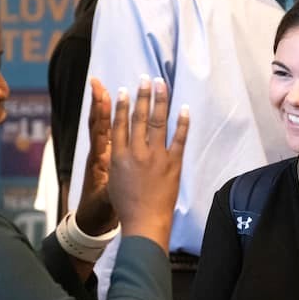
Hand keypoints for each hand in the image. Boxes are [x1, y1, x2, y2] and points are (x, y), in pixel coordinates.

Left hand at [74, 79, 114, 234]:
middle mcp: (97, 154)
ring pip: (100, 126)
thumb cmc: (99, 211)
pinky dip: (107, 119)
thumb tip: (114, 185)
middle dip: (98, 102)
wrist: (92, 221)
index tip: (101, 93)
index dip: (101, 112)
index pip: (100, 131)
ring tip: (101, 87)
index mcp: (99, 160)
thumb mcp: (107, 201)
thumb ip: (112, 191)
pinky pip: (106, 134)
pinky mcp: (104, 159)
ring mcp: (100, 155)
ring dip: (101, 107)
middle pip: (97, 123)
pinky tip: (112, 108)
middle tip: (97, 82)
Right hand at [106, 76, 188, 250]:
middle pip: (140, 117)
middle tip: (146, 78)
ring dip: (160, 101)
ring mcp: (156, 157)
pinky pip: (179, 138)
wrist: (145, 221)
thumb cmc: (126, 204)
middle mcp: (137, 152)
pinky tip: (183, 108)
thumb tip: (121, 142)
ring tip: (161, 84)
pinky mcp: (173, 164)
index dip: (122, 105)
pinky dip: (182, 123)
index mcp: (119, 156)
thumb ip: (118, 158)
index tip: (125, 89)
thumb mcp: (114, 179)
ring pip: (158, 122)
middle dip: (143, 95)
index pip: (120, 124)